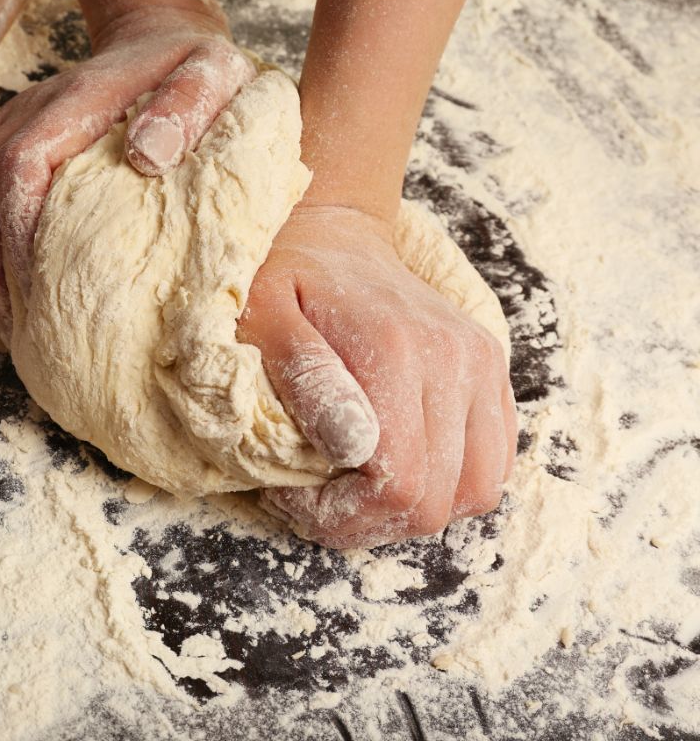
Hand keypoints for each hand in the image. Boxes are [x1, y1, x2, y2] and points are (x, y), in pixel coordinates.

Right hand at [0, 6, 255, 341]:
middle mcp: (29, 109)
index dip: (17, 227)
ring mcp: (8, 124)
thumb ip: (186, 108)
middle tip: (11, 325)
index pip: (21, 160)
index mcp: (77, 99)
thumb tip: (146, 155)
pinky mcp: (1, 142)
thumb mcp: (214, 75)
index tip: (37, 290)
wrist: (160, 45)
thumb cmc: (193, 72)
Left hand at [237, 206, 516, 547]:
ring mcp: (482, 365)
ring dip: (412, 511)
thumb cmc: (283, 278)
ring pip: (476, 491)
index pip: (398, 485)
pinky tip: (393, 469)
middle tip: (312, 503)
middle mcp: (456, 359)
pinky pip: (494, 462)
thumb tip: (352, 448)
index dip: (342, 515)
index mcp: (396, 350)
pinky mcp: (491, 371)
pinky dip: (448, 484)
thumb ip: (305, 378)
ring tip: (353, 491)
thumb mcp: (263, 317)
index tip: (291, 497)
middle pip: (437, 500)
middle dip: (368, 522)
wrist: (334, 235)